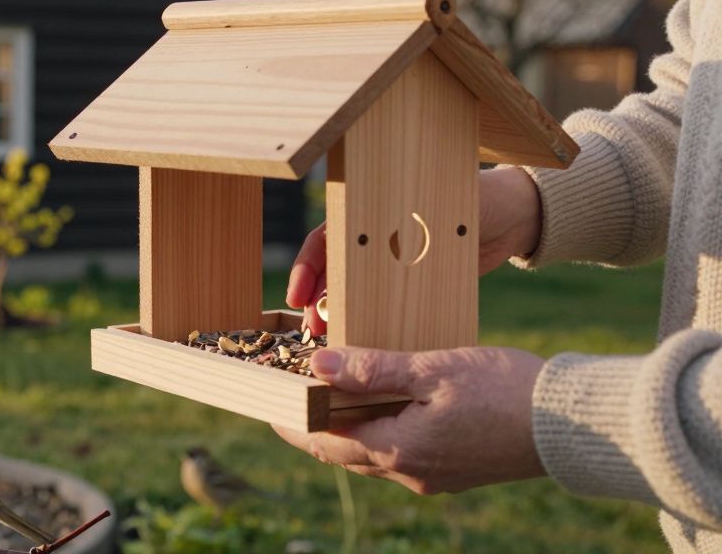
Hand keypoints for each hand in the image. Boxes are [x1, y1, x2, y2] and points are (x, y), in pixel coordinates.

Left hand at [273, 345, 546, 493]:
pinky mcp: (455, 470)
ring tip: (327, 400)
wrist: (574, 426)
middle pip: (343, 452)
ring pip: (371, 455)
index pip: (324, 440)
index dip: (291, 422)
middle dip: (312, 429)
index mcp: (398, 448)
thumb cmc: (505, 389)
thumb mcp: (433, 368)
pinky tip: (381, 408)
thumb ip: (373, 369)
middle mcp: (410, 471)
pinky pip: (400, 454)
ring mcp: (434, 475)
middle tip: (287, 402)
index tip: (267, 402)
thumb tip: (317, 366)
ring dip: (345, 431)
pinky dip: (378, 432)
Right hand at [287, 168, 542, 333]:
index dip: (307, 268)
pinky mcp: (413, 281)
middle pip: (334, 271)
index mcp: (369, 212)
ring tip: (334, 338)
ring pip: (355, 290)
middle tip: (314, 330)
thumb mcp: (429, 215)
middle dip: (318, 300)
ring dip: (340, 313)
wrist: (515, 217)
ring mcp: (392, 261)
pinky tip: (367, 340)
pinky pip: (384, 302)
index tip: (297, 296)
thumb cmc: (471, 202)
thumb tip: (362, 259)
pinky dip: (371, 319)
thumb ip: (401, 235)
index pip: (325, 240)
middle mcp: (374, 237)